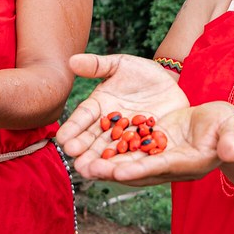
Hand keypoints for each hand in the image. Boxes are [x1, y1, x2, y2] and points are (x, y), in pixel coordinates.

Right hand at [57, 53, 188, 176]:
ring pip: (111, 150)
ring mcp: (126, 136)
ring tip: (89, 172)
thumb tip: (71, 61)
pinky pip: (136, 154)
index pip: (83, 117)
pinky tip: (119, 173)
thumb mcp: (120, 64)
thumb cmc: (142, 72)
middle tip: (74, 161)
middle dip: (84, 151)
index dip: (73, 128)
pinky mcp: (145, 143)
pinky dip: (127, 163)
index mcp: (98, 106)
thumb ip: (97, 65)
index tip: (62, 139)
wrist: (170, 82)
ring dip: (100, 162)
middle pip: (93, 139)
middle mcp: (109, 125)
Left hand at [72, 101, 233, 185]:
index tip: (118, 172)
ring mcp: (158, 157)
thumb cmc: (229, 126)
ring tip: (79, 164)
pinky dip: (109, 151)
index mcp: (188, 163)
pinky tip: (89, 148)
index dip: (140, 170)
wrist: (221, 126)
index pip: (160, 168)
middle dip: (111, 171)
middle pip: (136, 169)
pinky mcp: (151, 147)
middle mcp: (168, 165)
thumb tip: (232, 152)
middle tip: (85, 171)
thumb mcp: (231, 130)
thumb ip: (230, 141)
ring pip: (127, 161)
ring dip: (104, 164)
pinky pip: (127, 150)